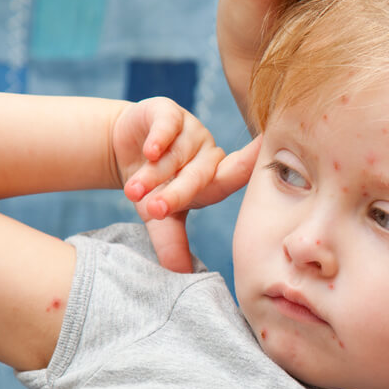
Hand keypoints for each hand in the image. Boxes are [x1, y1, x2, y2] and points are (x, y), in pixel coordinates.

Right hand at [112, 98, 259, 271]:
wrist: (121, 151)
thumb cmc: (151, 188)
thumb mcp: (159, 219)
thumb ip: (172, 244)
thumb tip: (181, 276)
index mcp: (215, 179)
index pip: (236, 177)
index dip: (251, 165)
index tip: (266, 152)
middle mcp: (208, 153)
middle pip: (199, 176)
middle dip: (175, 194)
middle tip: (155, 209)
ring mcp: (190, 131)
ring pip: (176, 155)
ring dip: (154, 174)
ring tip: (134, 191)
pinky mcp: (166, 112)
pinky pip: (168, 126)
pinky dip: (159, 140)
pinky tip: (149, 151)